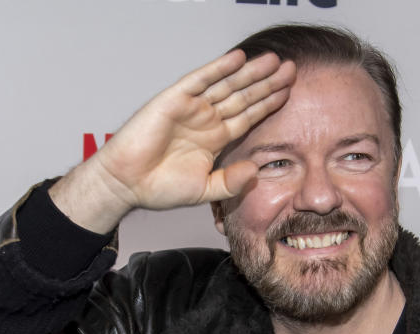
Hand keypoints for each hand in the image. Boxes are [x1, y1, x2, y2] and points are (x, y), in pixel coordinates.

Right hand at [51, 49, 295, 232]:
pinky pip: (200, 80)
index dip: (269, 103)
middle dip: (267, 82)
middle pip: (243, 96)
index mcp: (215, 138)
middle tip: (292, 69)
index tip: (290, 93)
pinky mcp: (174, 100)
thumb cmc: (160, 188)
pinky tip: (238, 59)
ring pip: (227, 85)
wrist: (127, 183)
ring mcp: (191, 107)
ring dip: (250, 72)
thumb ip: (231, 181)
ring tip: (274, 60)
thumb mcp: (206, 189)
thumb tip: (256, 171)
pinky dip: (218, 69)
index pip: (248, 116)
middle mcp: (206, 119)